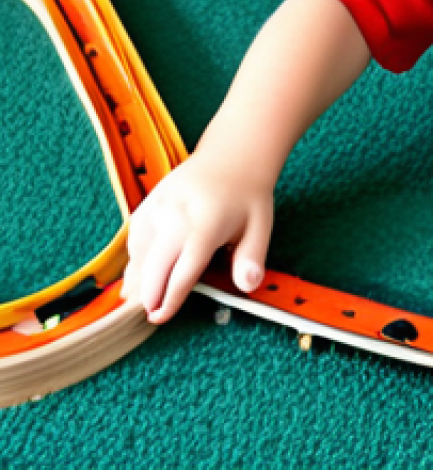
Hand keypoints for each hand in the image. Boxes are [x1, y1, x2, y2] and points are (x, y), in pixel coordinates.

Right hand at [120, 145, 273, 323]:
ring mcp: (159, 206)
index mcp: (204, 227)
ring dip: (137, 276)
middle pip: (152, 267)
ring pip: (138, 252)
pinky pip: (135, 235)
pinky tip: (140, 268)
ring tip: (136, 298)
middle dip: (148, 295)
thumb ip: (252, 259)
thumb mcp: (260, 227)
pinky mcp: (150, 200)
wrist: (234, 155)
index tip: (161, 316)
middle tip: (149, 313)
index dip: (169, 300)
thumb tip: (248, 285)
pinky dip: (135, 254)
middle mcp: (176, 217)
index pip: (181, 274)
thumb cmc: (247, 195)